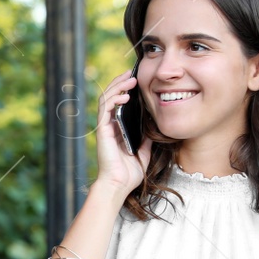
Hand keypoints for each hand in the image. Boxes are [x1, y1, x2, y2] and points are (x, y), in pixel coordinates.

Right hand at [93, 68, 151, 194]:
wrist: (119, 185)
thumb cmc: (129, 172)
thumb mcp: (144, 151)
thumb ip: (147, 138)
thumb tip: (155, 127)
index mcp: (117, 128)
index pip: (118, 102)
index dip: (125, 89)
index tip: (136, 80)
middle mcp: (109, 125)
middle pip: (111, 96)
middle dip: (121, 82)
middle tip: (132, 73)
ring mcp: (105, 127)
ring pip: (107, 98)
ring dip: (118, 86)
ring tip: (130, 79)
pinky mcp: (103, 131)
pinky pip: (106, 109)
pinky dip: (114, 99)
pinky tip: (125, 96)